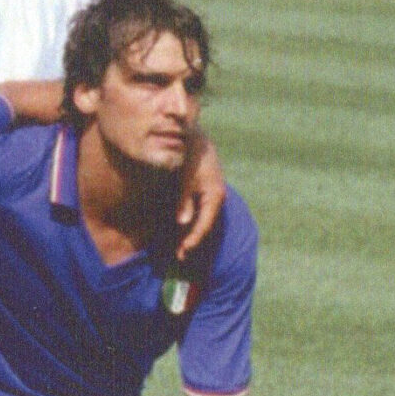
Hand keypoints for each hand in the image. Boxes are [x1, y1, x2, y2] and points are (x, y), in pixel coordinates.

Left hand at [176, 132, 225, 260]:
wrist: (194, 138)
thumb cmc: (190, 156)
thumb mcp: (186, 178)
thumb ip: (184, 200)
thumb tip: (183, 222)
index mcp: (215, 196)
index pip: (205, 224)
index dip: (194, 239)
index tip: (183, 251)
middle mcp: (216, 198)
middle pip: (204, 225)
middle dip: (192, 240)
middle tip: (180, 257)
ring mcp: (211, 195)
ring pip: (201, 220)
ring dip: (190, 233)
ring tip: (178, 249)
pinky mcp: (204, 192)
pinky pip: (198, 212)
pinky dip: (190, 222)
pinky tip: (179, 230)